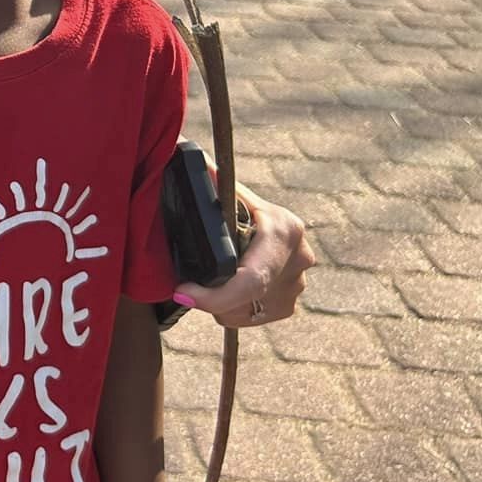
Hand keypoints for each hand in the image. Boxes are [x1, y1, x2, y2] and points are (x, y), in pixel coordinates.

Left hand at [175, 181, 314, 327]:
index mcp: (284, 229)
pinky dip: (232, 308)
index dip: (214, 295)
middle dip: (212, 296)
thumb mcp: (223, 190)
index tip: (181, 292)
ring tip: (208, 280)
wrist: (259, 217)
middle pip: (246, 298)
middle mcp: (299, 258)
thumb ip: (207, 182)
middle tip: (186, 286)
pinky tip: (223, 288)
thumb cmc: (232, 200)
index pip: (250, 279)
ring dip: (221, 303)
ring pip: (246, 312)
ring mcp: (297, 284)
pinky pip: (252, 317)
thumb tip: (188, 164)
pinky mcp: (289, 302)